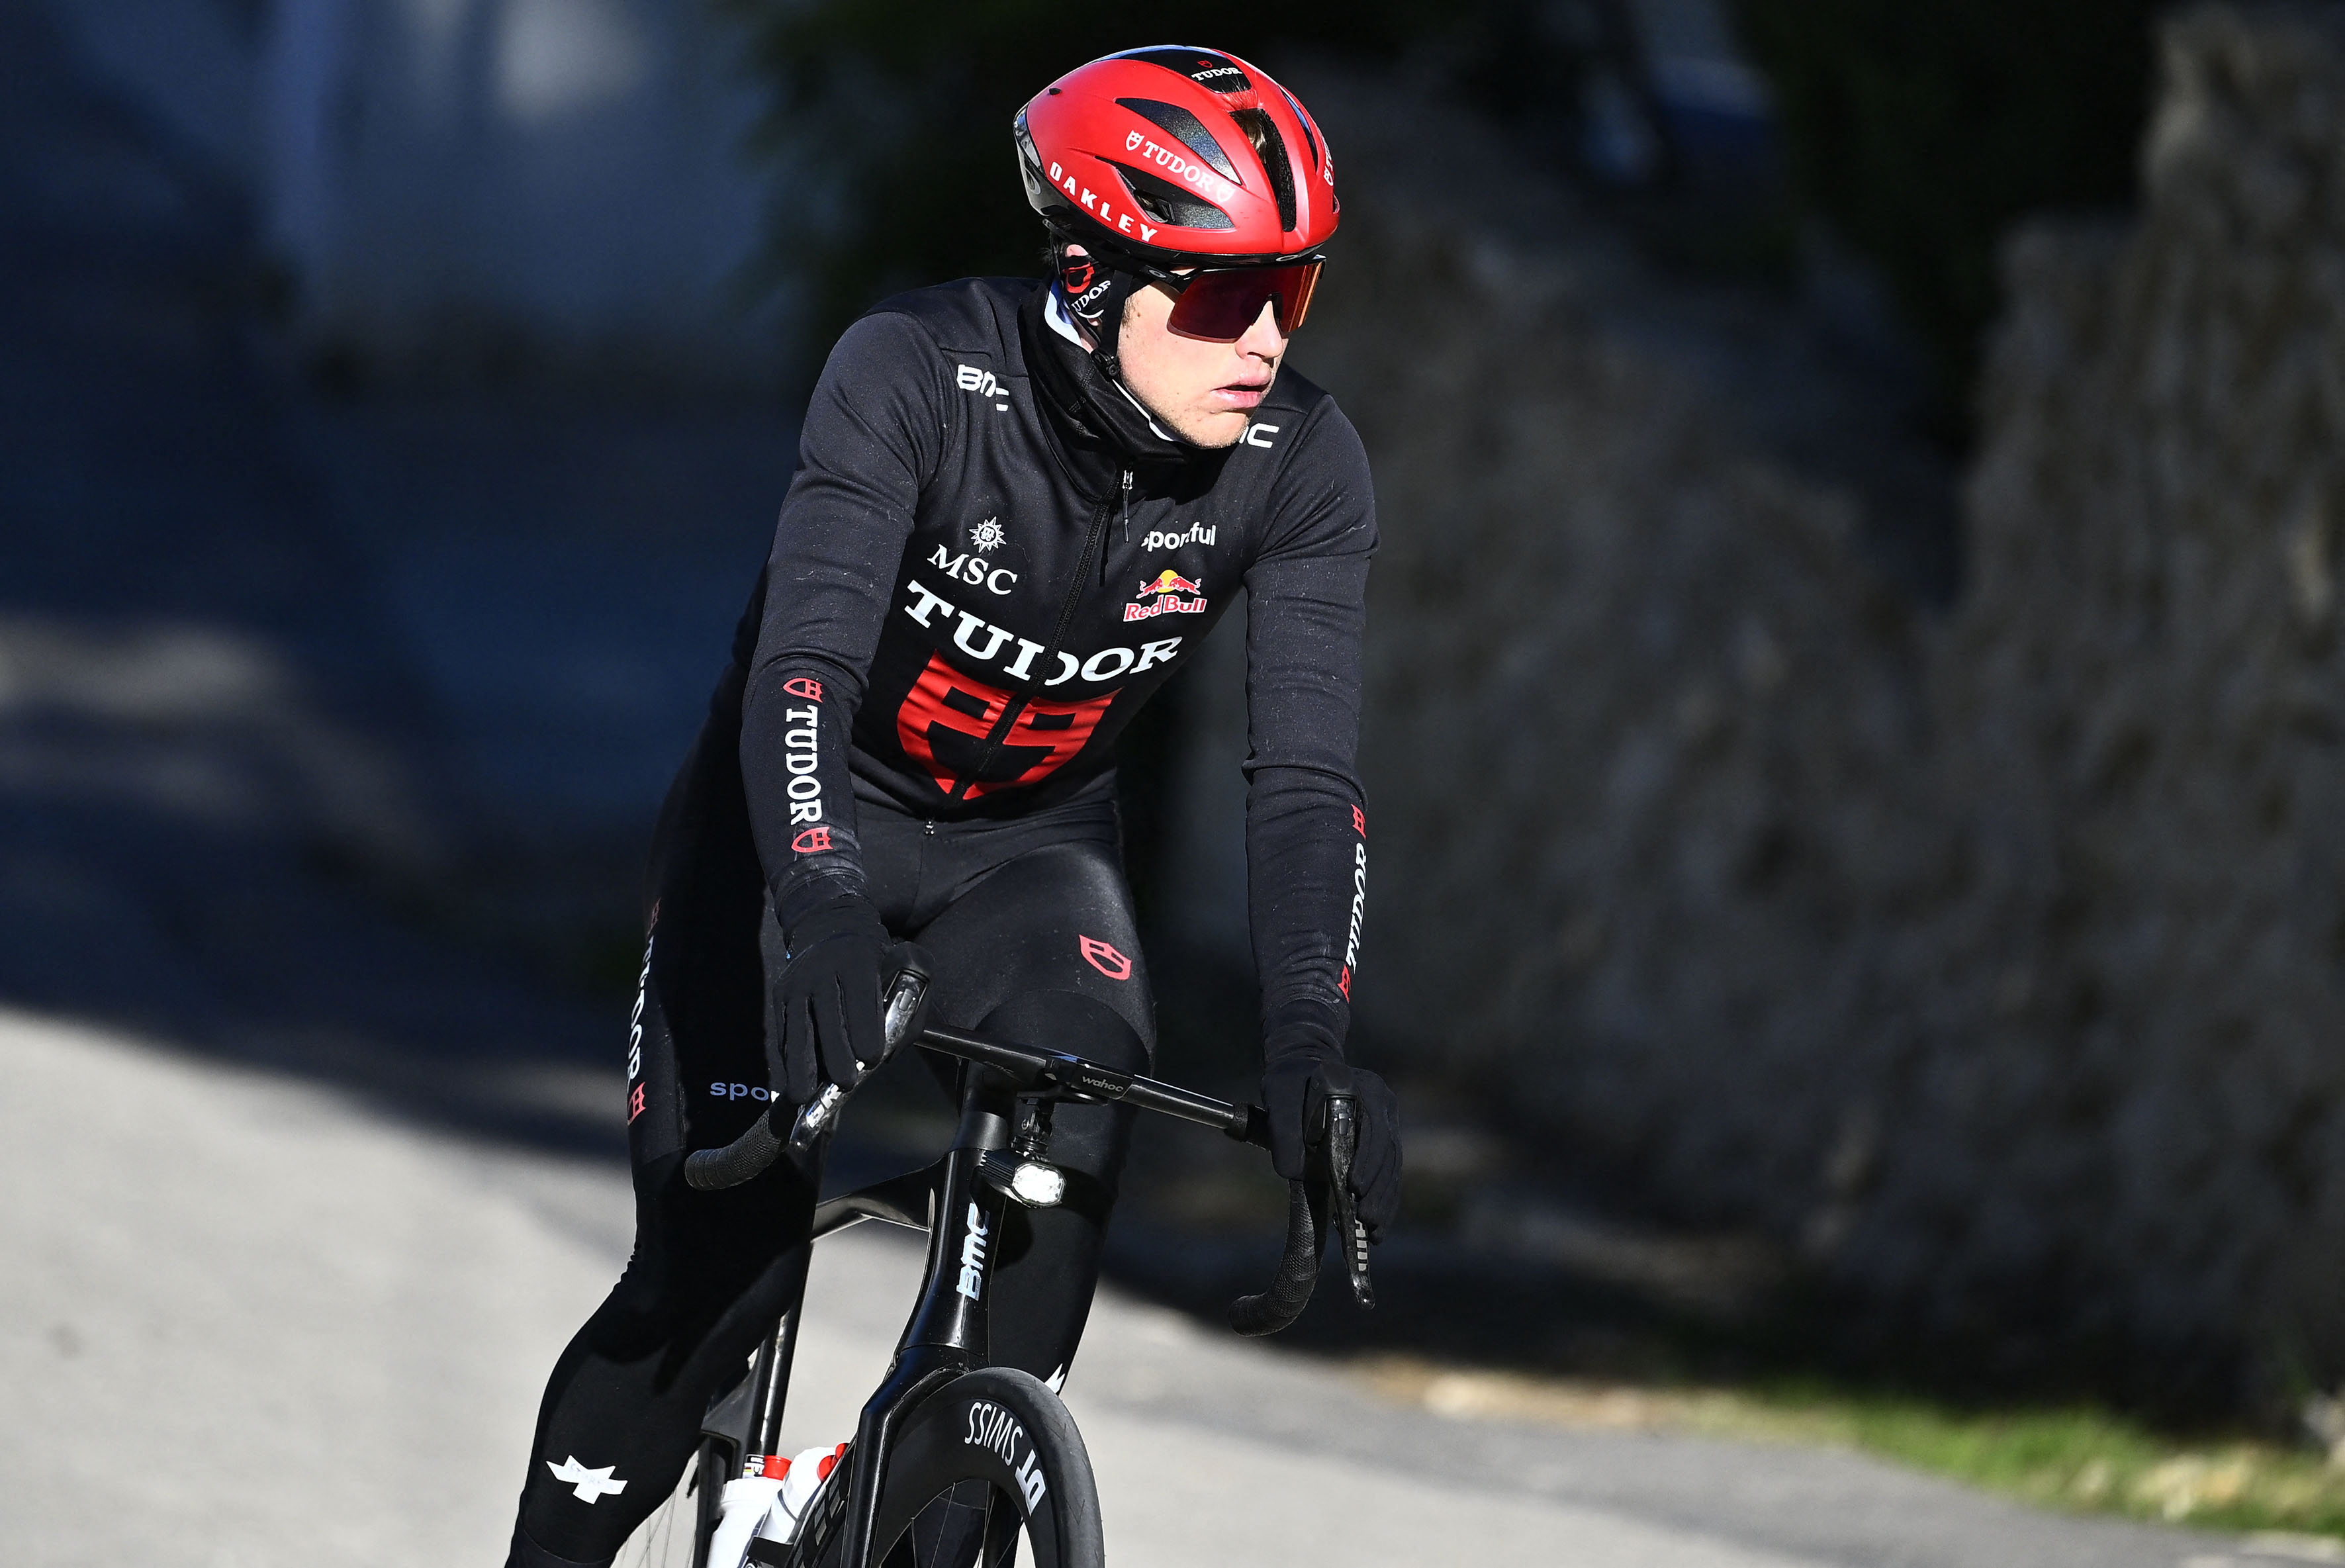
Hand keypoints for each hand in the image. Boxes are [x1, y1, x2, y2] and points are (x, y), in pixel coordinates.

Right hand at [773, 897, 897, 1104]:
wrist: (830, 928)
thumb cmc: (876, 960)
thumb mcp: (902, 966)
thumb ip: (908, 1005)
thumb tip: (892, 1050)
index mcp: (857, 959)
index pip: (860, 996)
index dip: (865, 1029)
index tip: (871, 1059)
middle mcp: (821, 968)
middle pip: (826, 1015)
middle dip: (835, 1052)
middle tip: (845, 1082)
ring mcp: (796, 982)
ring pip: (797, 1027)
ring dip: (799, 1064)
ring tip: (804, 1096)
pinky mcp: (779, 995)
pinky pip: (779, 1032)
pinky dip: (781, 1060)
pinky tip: (786, 1083)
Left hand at [1260, 1036, 1402, 1241]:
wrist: (1303, 1070)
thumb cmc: (1291, 1082)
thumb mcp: (1280, 1097)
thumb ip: (1285, 1131)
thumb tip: (1292, 1173)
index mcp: (1365, 1088)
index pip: (1374, 1127)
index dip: (1367, 1159)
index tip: (1353, 1186)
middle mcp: (1383, 1104)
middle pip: (1388, 1152)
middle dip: (1377, 1190)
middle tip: (1365, 1219)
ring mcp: (1387, 1121)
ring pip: (1392, 1167)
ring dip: (1383, 1201)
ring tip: (1372, 1232)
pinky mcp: (1384, 1141)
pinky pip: (1388, 1174)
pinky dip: (1382, 1200)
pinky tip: (1375, 1227)